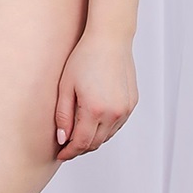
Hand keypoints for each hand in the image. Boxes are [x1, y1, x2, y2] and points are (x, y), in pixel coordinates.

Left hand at [53, 33, 138, 160]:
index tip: (60, 154)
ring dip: (93, 138)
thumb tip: (62, 139)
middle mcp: (113, 113)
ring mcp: (125, 109)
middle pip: (95, 143)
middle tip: (67, 145)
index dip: (69, 152)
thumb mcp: (66, 85)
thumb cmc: (85, 56)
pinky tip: (95, 119)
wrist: (109, 39)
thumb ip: (63, 115)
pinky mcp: (132, 103)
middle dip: (80, 147)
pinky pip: (117, 124)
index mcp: (95, 109)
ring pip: (108, 135)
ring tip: (79, 132)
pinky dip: (106, 127)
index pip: (81, 143)